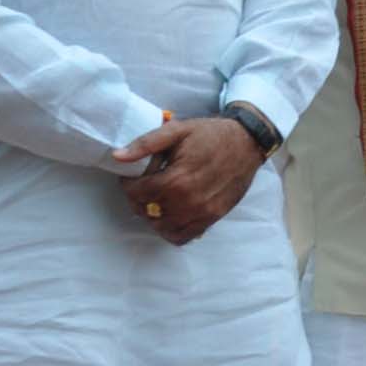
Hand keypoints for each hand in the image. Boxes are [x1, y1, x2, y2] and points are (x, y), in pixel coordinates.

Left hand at [114, 116, 264, 245]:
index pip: (136, 193)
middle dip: (138, 199)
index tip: (133, 177)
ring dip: (153, 215)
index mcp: (177, 179)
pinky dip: (171, 230)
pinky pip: (182, 236)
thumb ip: (146, 144)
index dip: (129, 184)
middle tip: (144, 186)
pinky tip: (171, 214)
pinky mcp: (213, 217)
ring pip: (161, 226)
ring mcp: (202, 212)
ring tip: (157, 199)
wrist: (248, 142)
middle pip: (146, 211)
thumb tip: (117, 157)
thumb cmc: (211, 135)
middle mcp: (188, 201)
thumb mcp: (177, 130)